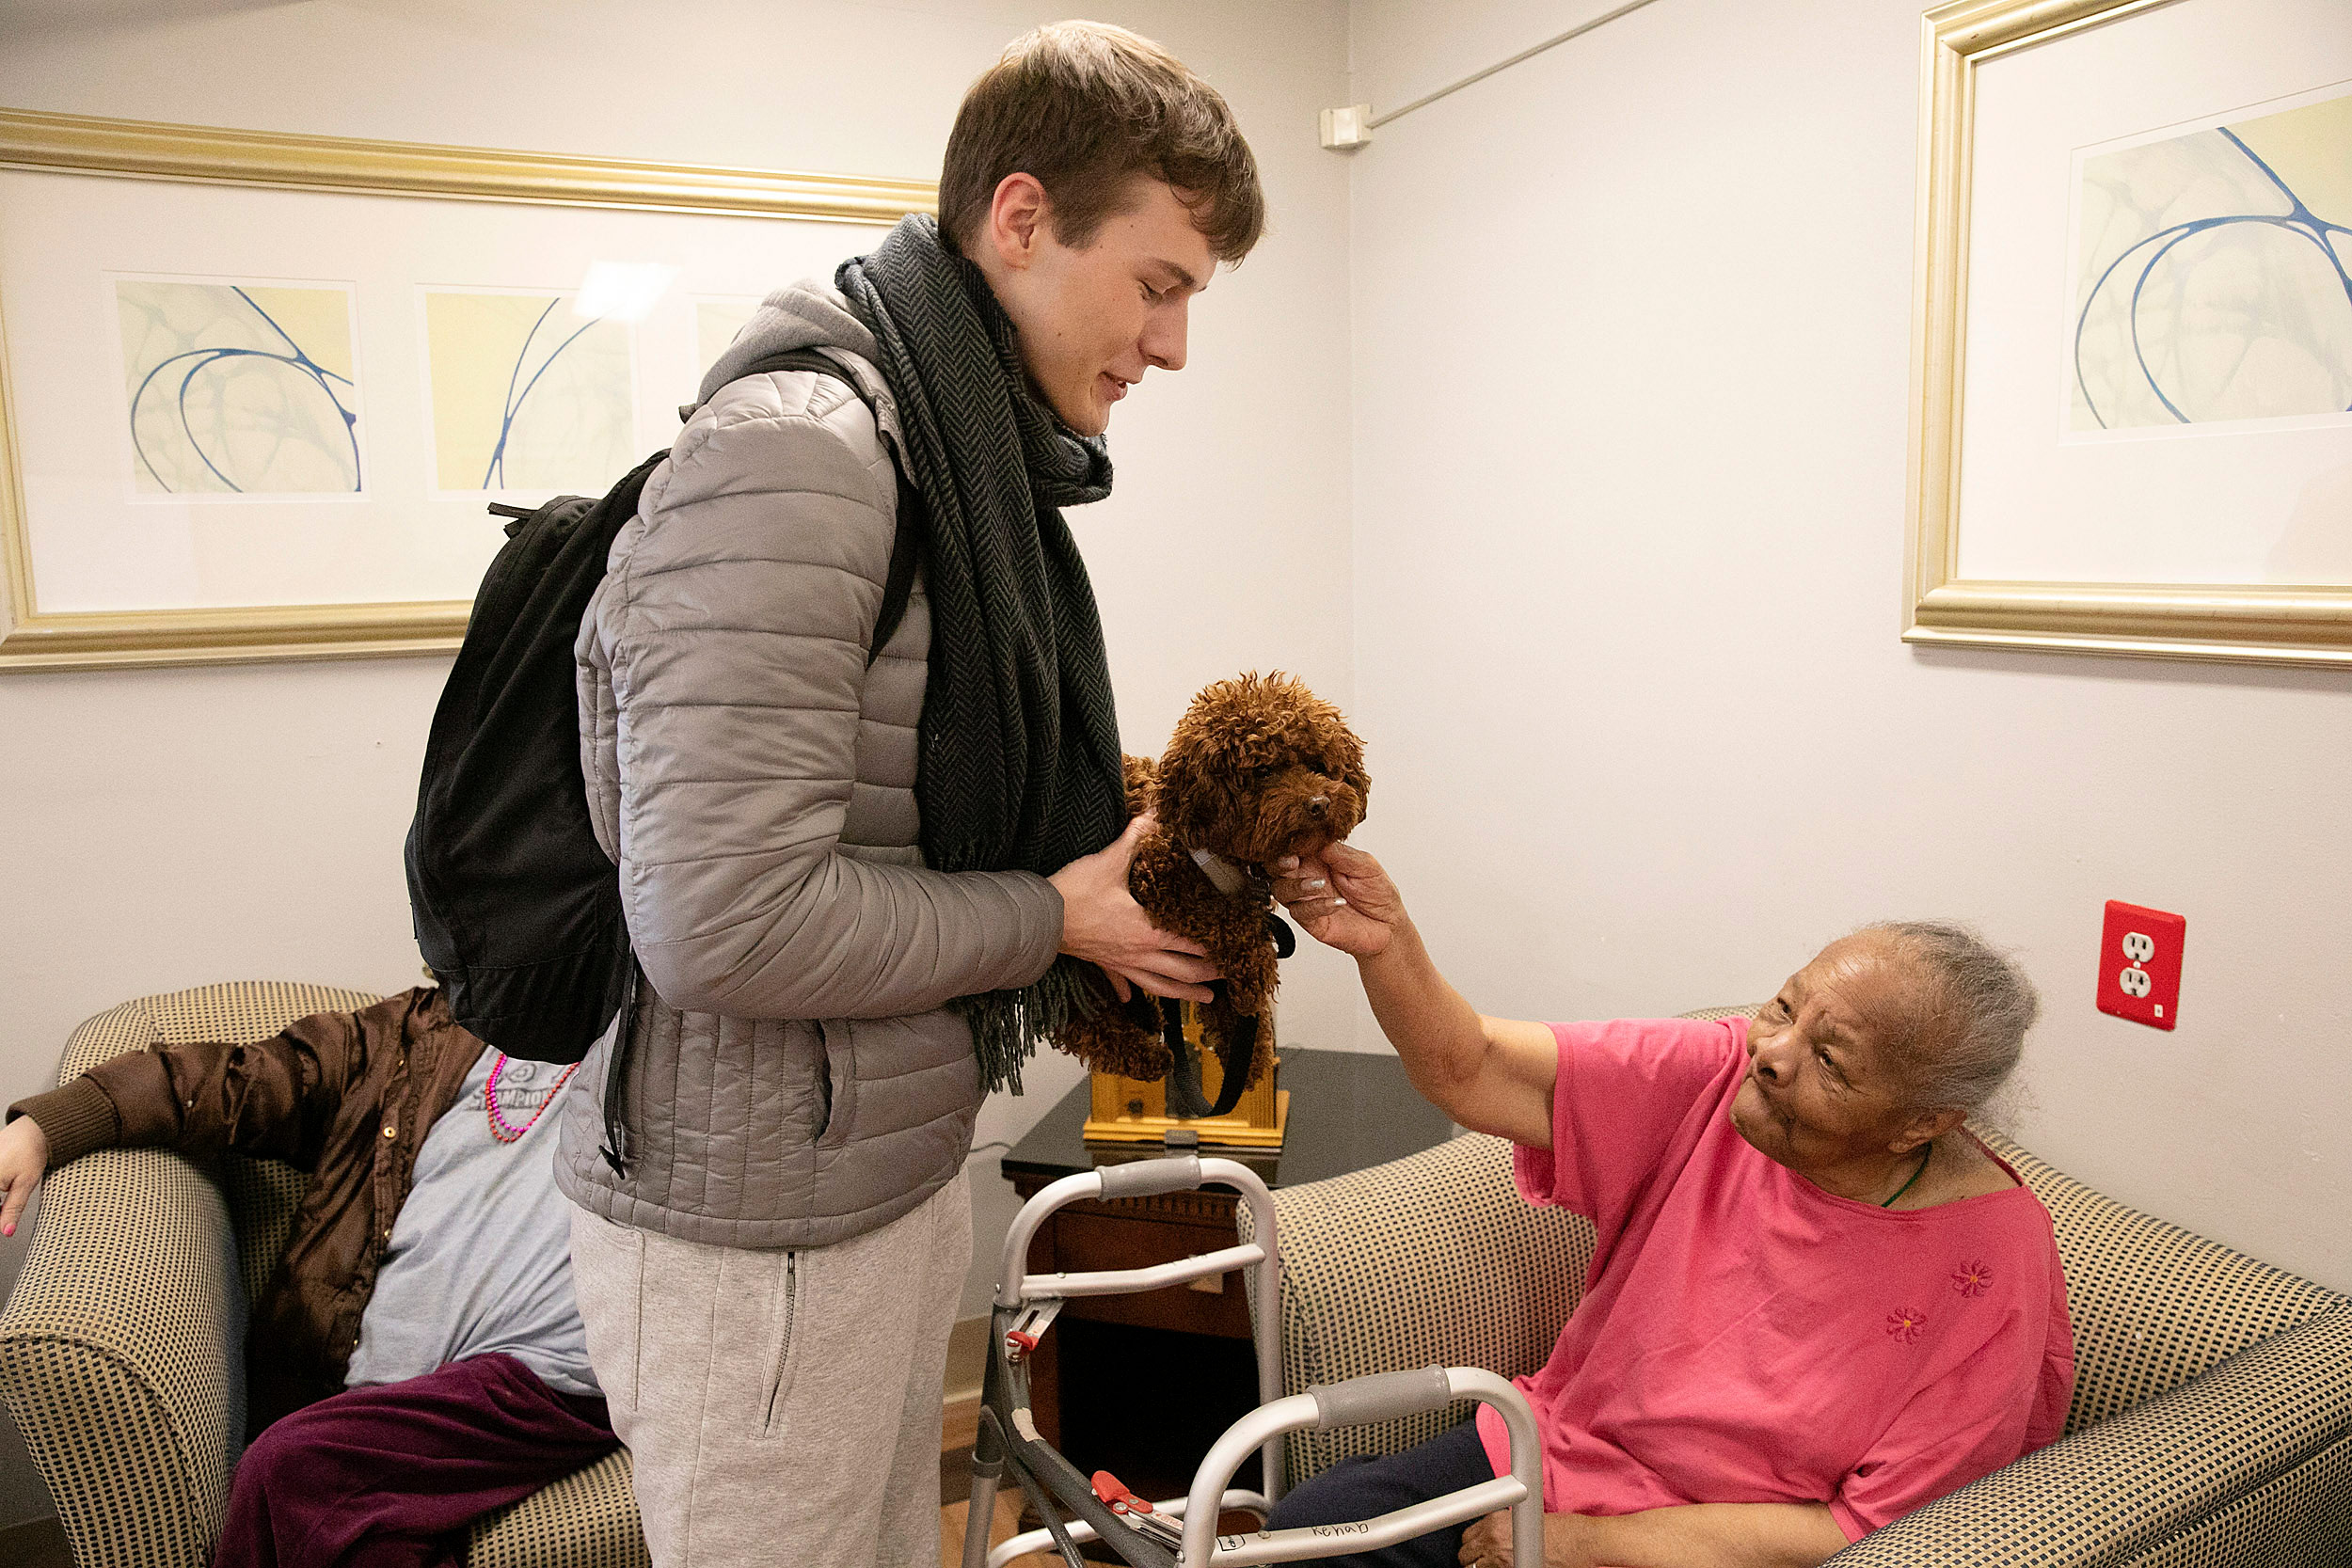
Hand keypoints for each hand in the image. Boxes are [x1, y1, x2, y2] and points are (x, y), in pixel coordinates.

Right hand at [0, 1115, 48, 1237]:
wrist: (34, 1128)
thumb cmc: (32, 1152)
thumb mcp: (25, 1184)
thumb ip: (12, 1209)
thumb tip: (6, 1231)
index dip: (0, 1215)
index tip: (5, 1219)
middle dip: (0, 1206)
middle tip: (5, 1207)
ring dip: (0, 1198)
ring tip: (6, 1195)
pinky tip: (3, 1185)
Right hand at [1050, 814, 1219, 1003]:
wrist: (1038, 918)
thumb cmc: (1074, 894)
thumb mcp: (1109, 861)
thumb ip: (1136, 837)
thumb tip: (1157, 813)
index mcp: (1146, 932)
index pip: (1189, 944)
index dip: (1214, 947)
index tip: (1234, 948)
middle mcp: (1137, 953)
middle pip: (1181, 971)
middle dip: (1208, 974)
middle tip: (1231, 975)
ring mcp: (1120, 962)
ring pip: (1158, 985)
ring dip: (1184, 993)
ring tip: (1205, 998)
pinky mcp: (1102, 963)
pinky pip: (1119, 981)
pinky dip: (1128, 991)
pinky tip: (1129, 1000)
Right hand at [1269, 840, 1404, 959]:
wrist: (1390, 925)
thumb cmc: (1378, 892)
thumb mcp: (1364, 864)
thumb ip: (1339, 852)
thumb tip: (1316, 837)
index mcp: (1318, 859)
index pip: (1293, 846)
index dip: (1289, 842)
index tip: (1293, 839)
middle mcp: (1307, 877)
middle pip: (1276, 868)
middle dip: (1279, 863)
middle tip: (1292, 861)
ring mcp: (1307, 900)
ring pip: (1281, 891)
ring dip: (1296, 885)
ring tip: (1319, 884)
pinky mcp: (1312, 922)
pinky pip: (1302, 913)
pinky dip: (1316, 906)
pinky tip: (1336, 903)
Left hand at [1459, 1509, 1602, 1567]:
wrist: (1580, 1541)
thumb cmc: (1560, 1530)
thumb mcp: (1525, 1519)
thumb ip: (1503, 1526)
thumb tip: (1489, 1537)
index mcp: (1496, 1519)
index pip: (1467, 1536)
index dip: (1473, 1545)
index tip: (1477, 1549)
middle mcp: (1494, 1536)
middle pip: (1466, 1553)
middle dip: (1473, 1558)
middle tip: (1484, 1561)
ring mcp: (1500, 1555)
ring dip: (1482, 1567)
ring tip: (1496, 1565)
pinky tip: (1509, 1567)